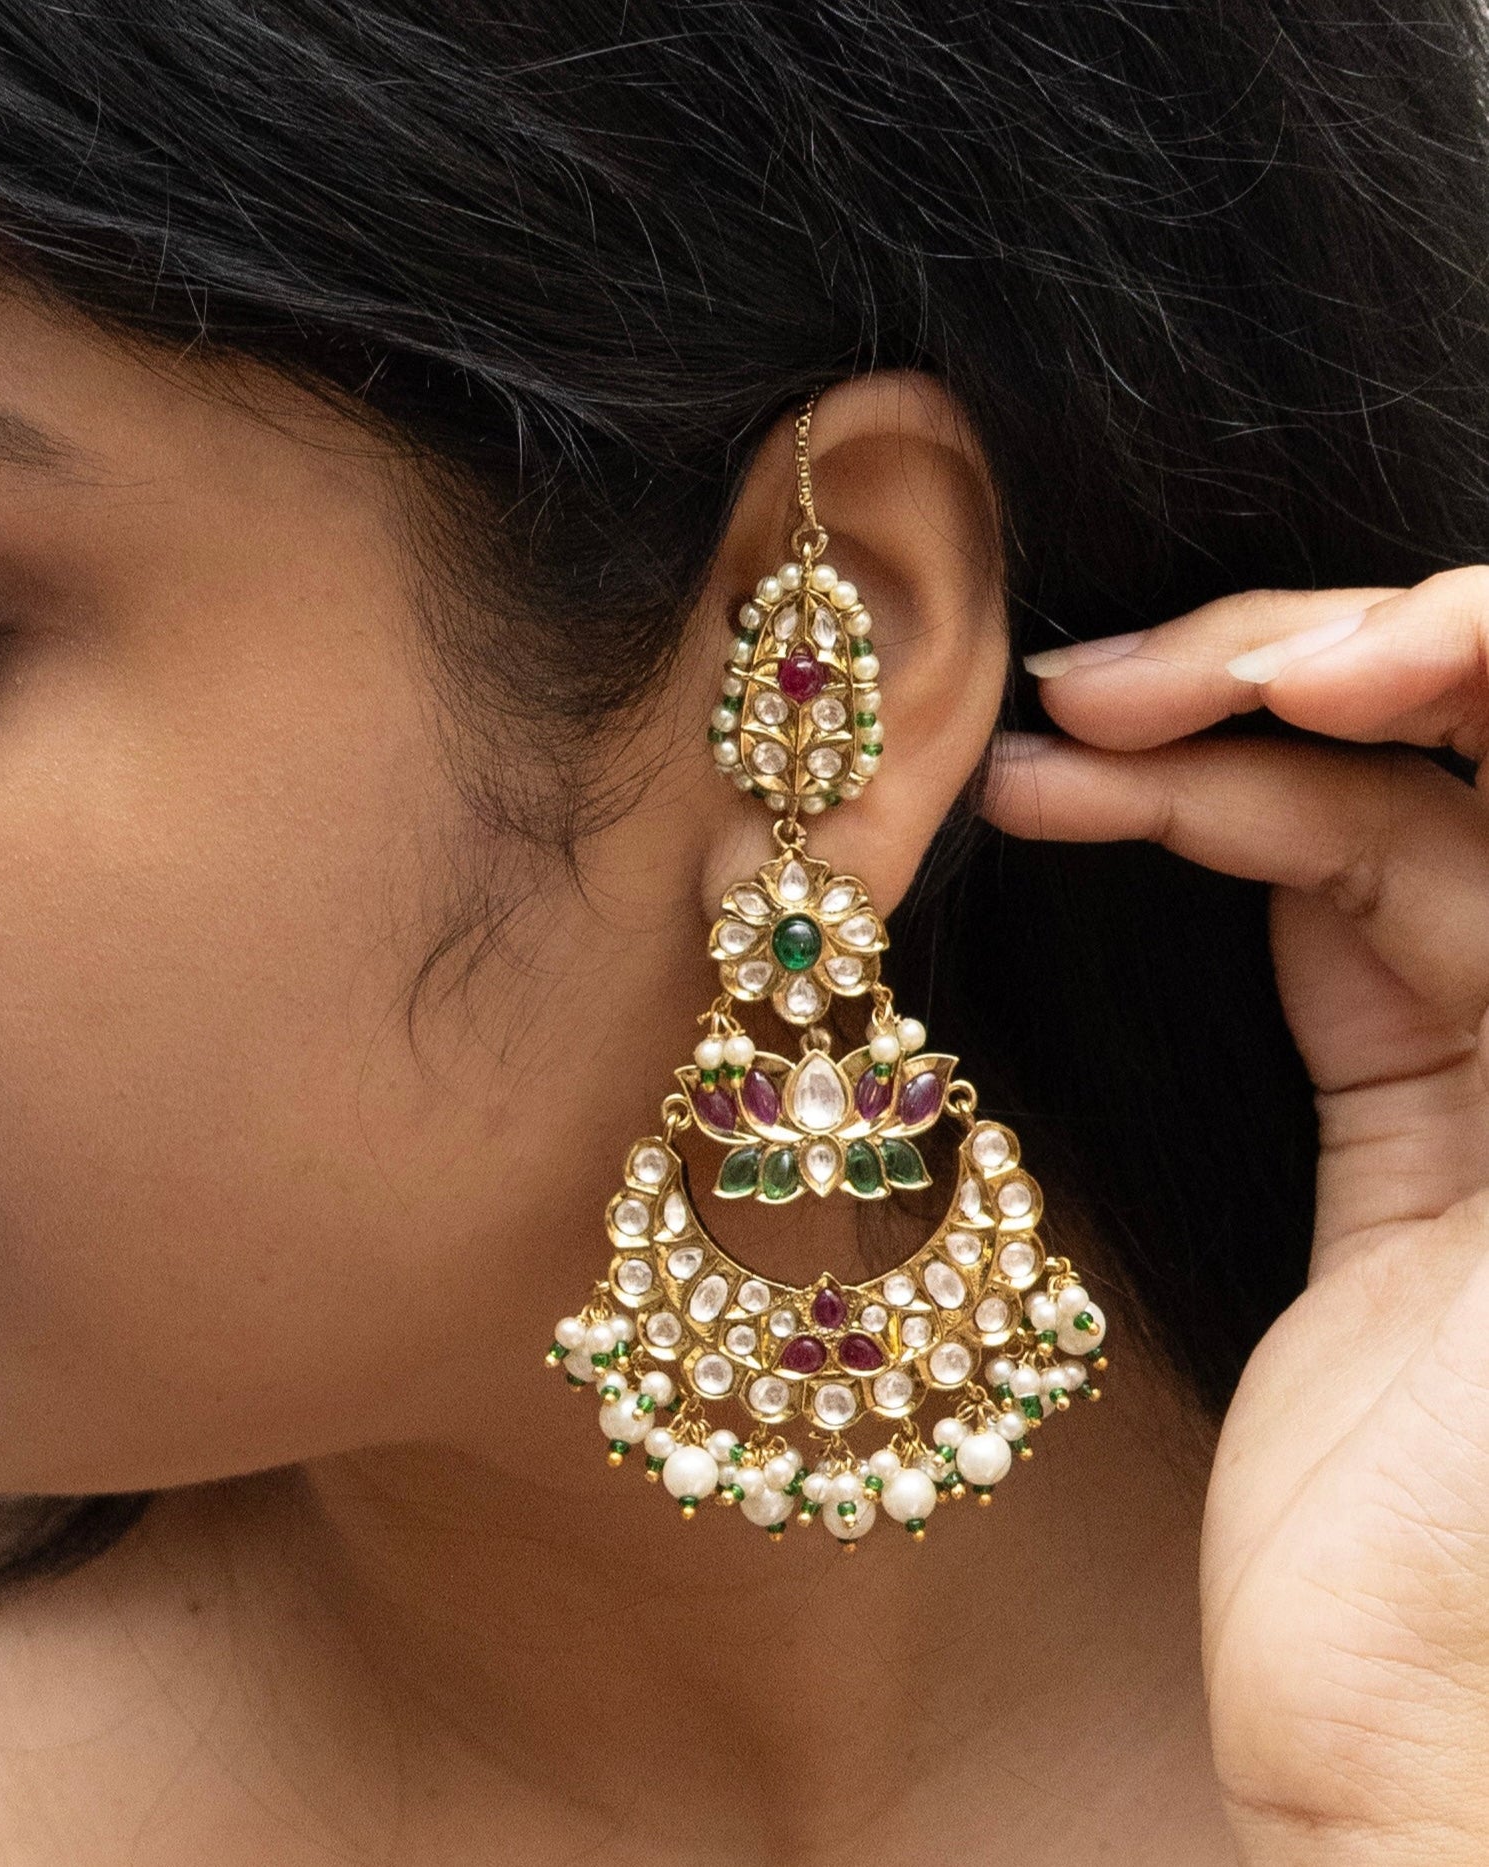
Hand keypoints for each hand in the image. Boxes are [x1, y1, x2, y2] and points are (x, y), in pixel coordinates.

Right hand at [987, 570, 1488, 1864]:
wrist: (1426, 1757)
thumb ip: (1482, 968)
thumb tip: (1474, 693)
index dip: (1469, 655)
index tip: (1313, 679)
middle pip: (1480, 753)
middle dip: (1300, 680)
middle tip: (1124, 683)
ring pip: (1373, 821)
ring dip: (1206, 761)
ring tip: (1057, 738)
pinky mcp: (1407, 1108)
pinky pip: (1316, 922)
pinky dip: (1196, 853)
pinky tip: (1092, 808)